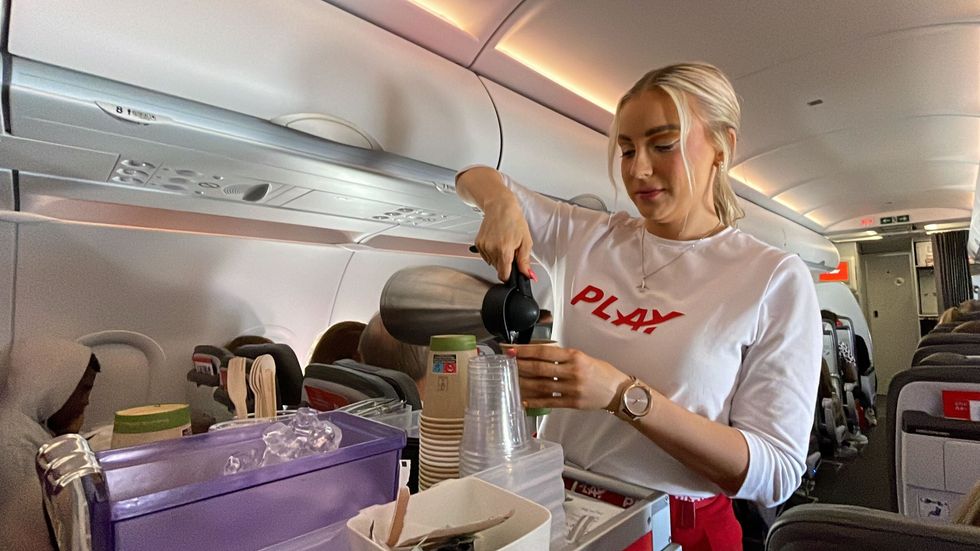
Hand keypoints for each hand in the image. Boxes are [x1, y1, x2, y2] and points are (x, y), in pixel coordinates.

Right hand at [459, 168, 534, 281]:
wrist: (500, 206)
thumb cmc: (514, 220)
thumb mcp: (526, 241)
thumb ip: (524, 261)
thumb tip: (527, 275)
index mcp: (504, 250)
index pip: (504, 276)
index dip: (510, 275)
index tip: (513, 271)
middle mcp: (491, 249)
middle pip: (498, 269)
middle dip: (506, 264)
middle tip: (511, 250)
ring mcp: (483, 247)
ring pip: (492, 263)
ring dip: (498, 258)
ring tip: (504, 243)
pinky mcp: (478, 243)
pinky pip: (486, 256)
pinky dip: (492, 252)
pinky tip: (496, 242)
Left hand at [508, 346, 630, 410]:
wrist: (618, 391)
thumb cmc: (600, 372)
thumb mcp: (584, 357)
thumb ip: (563, 357)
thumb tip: (537, 355)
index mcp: (575, 356)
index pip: (544, 351)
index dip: (525, 351)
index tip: (511, 349)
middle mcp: (573, 371)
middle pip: (540, 368)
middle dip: (520, 365)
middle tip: (505, 362)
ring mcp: (572, 388)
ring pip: (542, 385)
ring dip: (523, 383)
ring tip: (510, 379)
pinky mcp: (573, 403)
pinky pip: (550, 402)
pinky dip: (534, 401)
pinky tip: (523, 400)